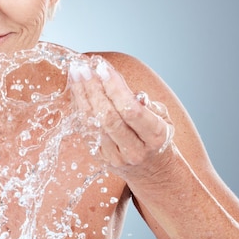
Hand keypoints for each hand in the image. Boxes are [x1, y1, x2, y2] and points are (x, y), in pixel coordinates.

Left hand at [68, 60, 173, 176]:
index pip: (131, 110)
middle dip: (93, 88)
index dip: (114, 87)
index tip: (102, 67)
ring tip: (75, 73)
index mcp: (155, 137)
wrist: (153, 171)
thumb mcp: (163, 118)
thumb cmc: (157, 137)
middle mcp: (134, 150)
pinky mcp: (100, 158)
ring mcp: (115, 157)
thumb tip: (126, 89)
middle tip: (83, 66)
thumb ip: (146, 103)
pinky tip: (76, 91)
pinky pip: (85, 130)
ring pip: (93, 123)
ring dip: (81, 95)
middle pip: (108, 117)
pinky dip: (79, 108)